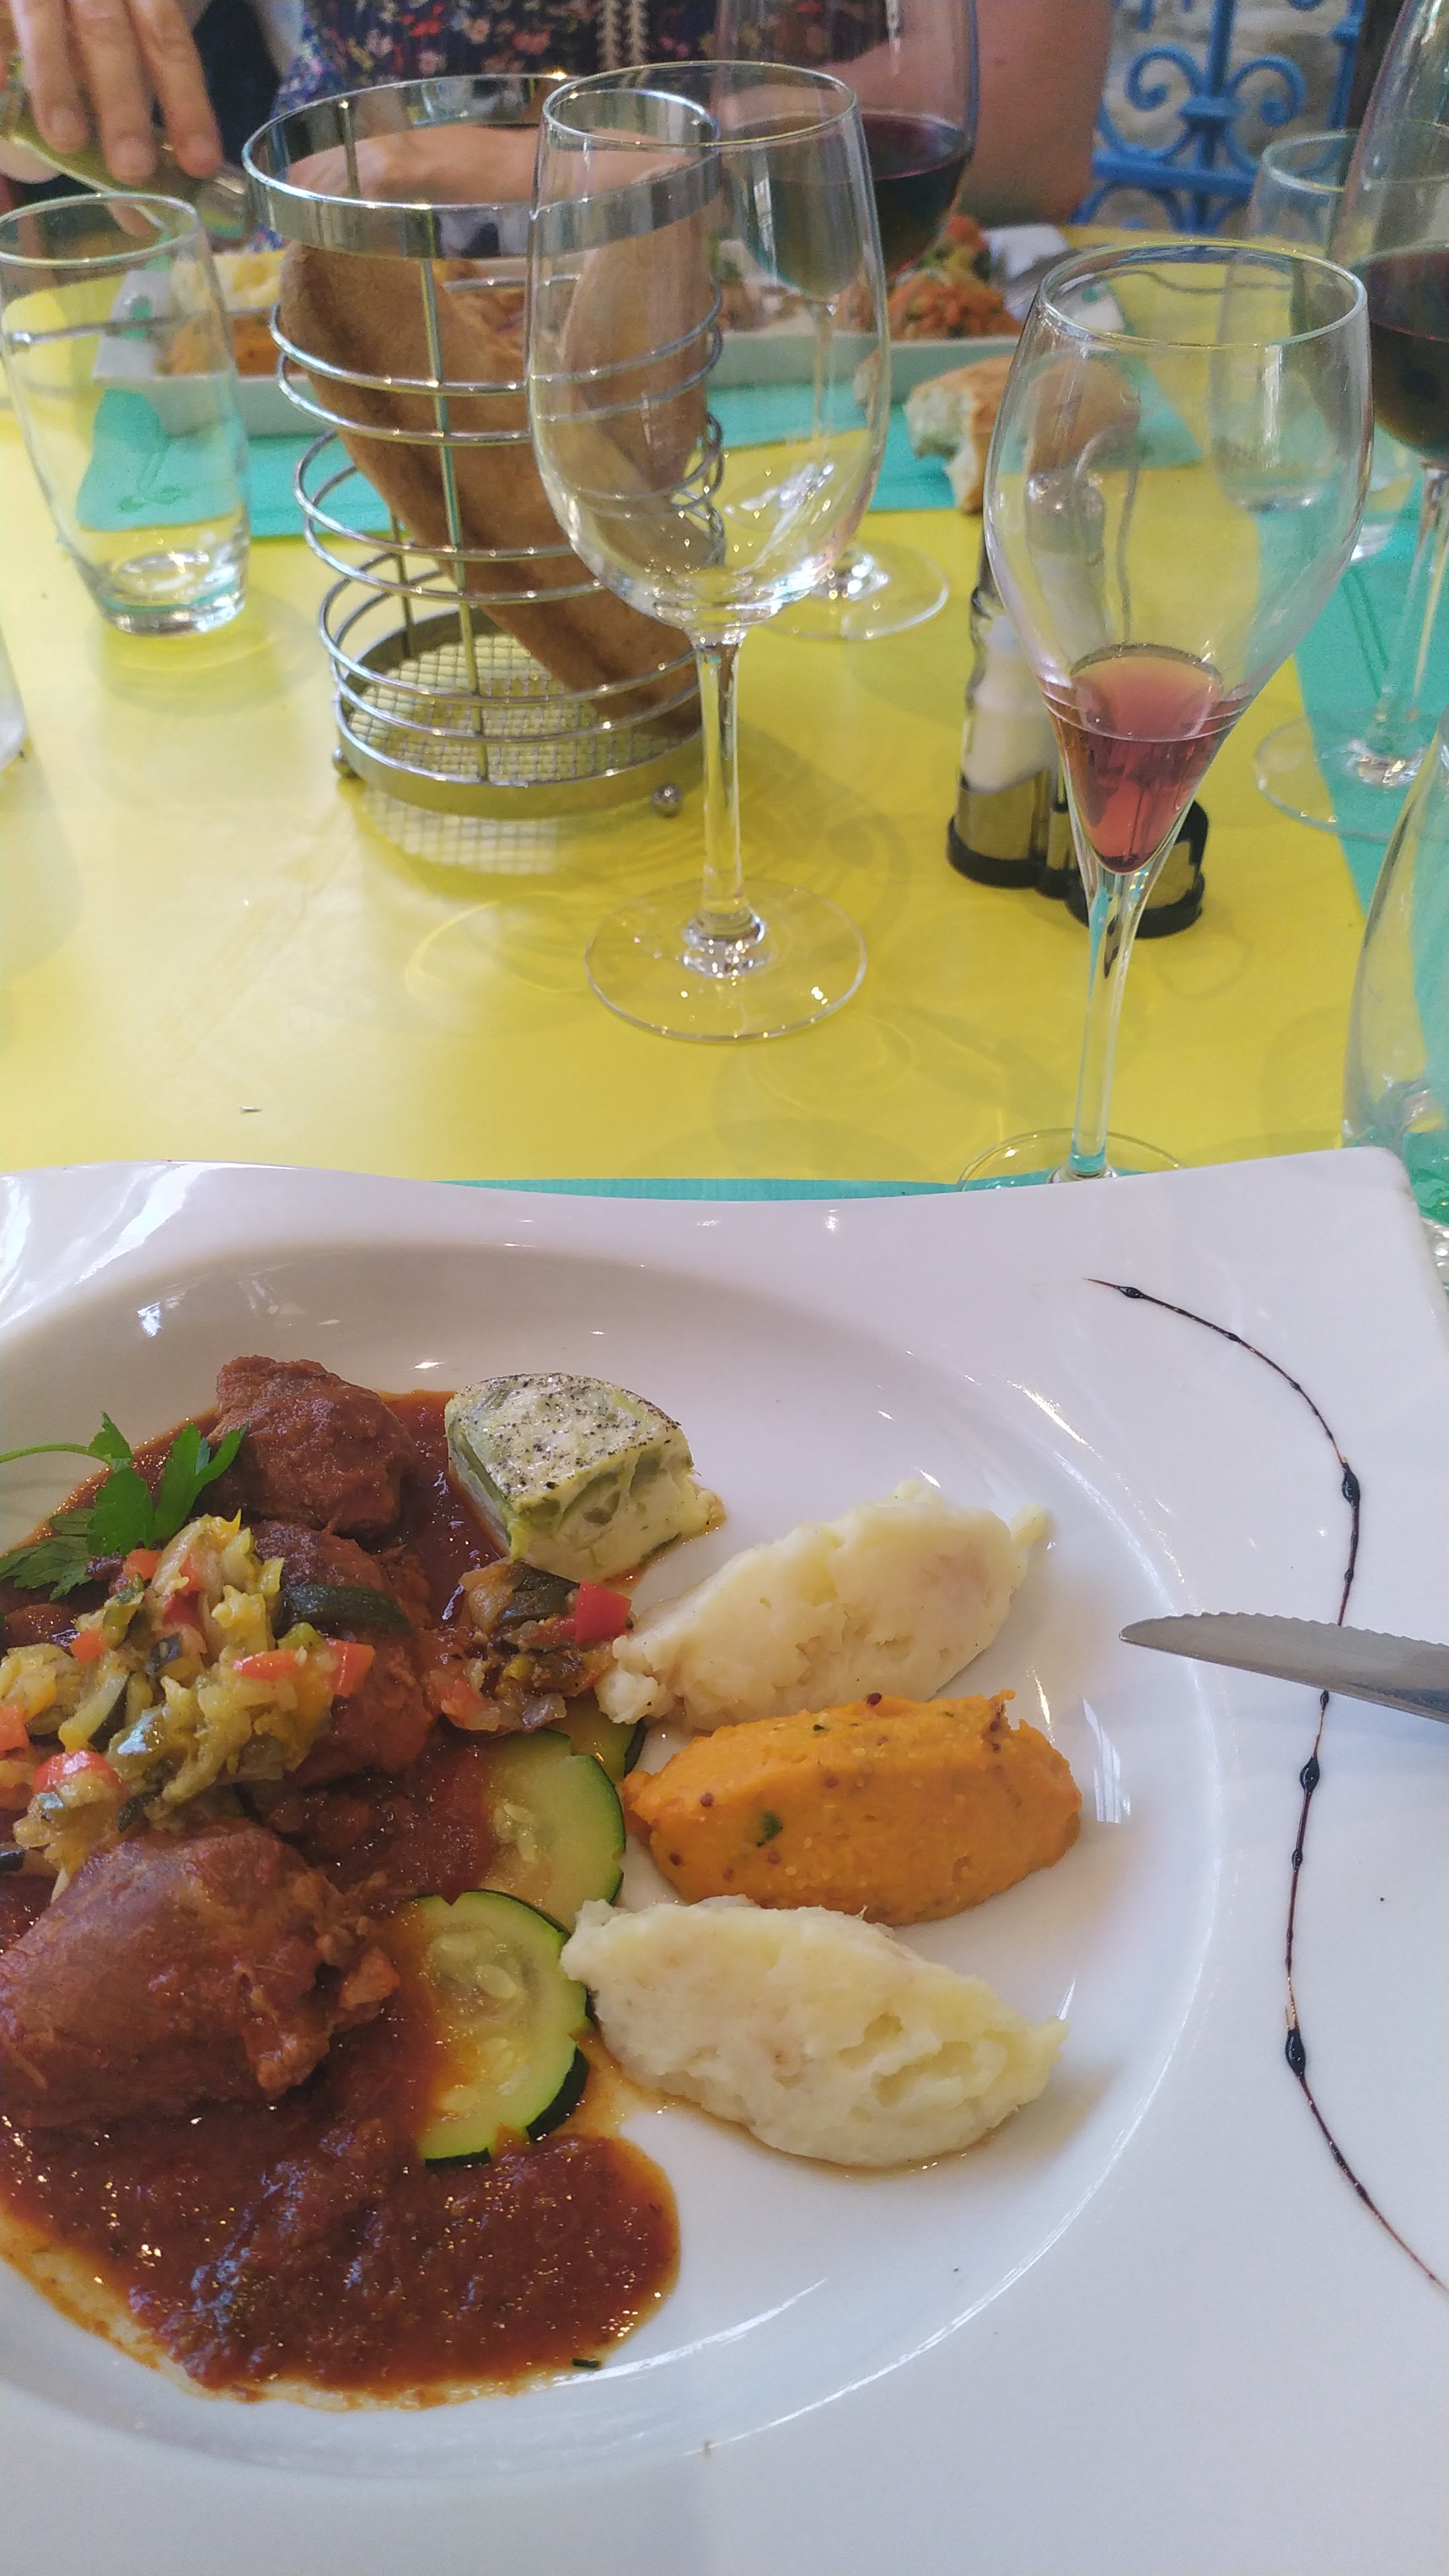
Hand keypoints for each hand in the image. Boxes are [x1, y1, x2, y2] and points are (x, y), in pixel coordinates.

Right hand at [4, 0, 221, 181]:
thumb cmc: (80, 27)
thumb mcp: (116, 62)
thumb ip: (129, 126)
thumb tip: (137, 219)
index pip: (169, 41)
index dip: (186, 102)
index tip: (199, 163)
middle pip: (108, 33)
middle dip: (122, 100)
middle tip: (132, 166)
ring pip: (42, 15)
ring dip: (55, 81)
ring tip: (66, 138)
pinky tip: (3, 99)